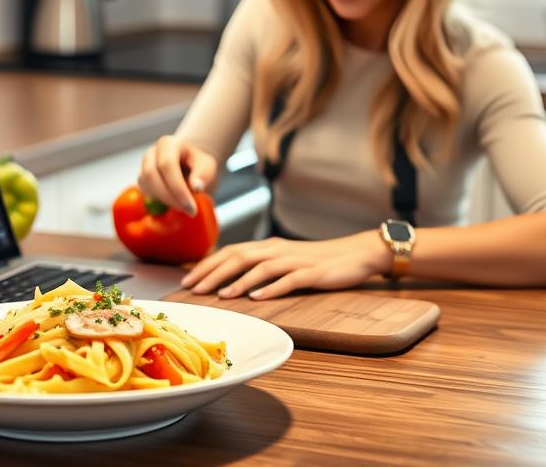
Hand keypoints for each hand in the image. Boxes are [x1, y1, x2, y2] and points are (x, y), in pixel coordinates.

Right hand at [138, 136, 217, 216]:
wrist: (190, 164)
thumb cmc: (199, 164)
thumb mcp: (207, 166)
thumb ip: (203, 174)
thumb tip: (196, 187)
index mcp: (168, 144)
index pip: (167, 165)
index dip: (177, 188)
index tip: (191, 207)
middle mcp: (152, 153)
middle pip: (151, 175)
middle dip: (170, 197)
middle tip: (189, 211)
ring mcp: (144, 166)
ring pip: (147, 187)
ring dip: (165, 201)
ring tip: (185, 207)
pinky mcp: (142, 180)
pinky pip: (146, 194)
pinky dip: (160, 203)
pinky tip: (175, 204)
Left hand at [179, 231, 390, 299]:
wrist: (357, 254)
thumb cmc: (319, 261)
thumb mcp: (286, 260)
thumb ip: (262, 265)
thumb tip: (232, 278)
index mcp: (269, 246)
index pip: (231, 252)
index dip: (208, 265)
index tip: (188, 280)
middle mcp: (277, 250)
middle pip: (239, 257)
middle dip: (213, 272)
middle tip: (193, 288)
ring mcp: (295, 260)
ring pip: (260, 267)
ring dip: (238, 281)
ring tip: (220, 295)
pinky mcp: (312, 273)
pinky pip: (288, 280)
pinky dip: (270, 288)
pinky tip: (256, 298)